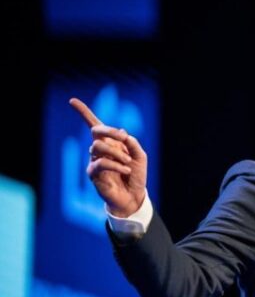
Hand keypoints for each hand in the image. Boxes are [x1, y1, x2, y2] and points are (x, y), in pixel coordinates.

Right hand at [69, 97, 147, 217]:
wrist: (133, 196)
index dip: (83, 112)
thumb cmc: (136, 175)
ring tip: (128, 161)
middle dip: (110, 130)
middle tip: (124, 137)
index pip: (94, 125)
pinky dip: (115, 164)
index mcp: (111, 142)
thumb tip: (122, 132)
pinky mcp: (93, 173)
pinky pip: (100, 162)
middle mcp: (100, 149)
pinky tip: (125, 170)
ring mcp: (95, 160)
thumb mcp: (140, 157)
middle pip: (96, 130)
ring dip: (116, 152)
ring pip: (98, 146)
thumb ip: (132, 143)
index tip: (72, 100)